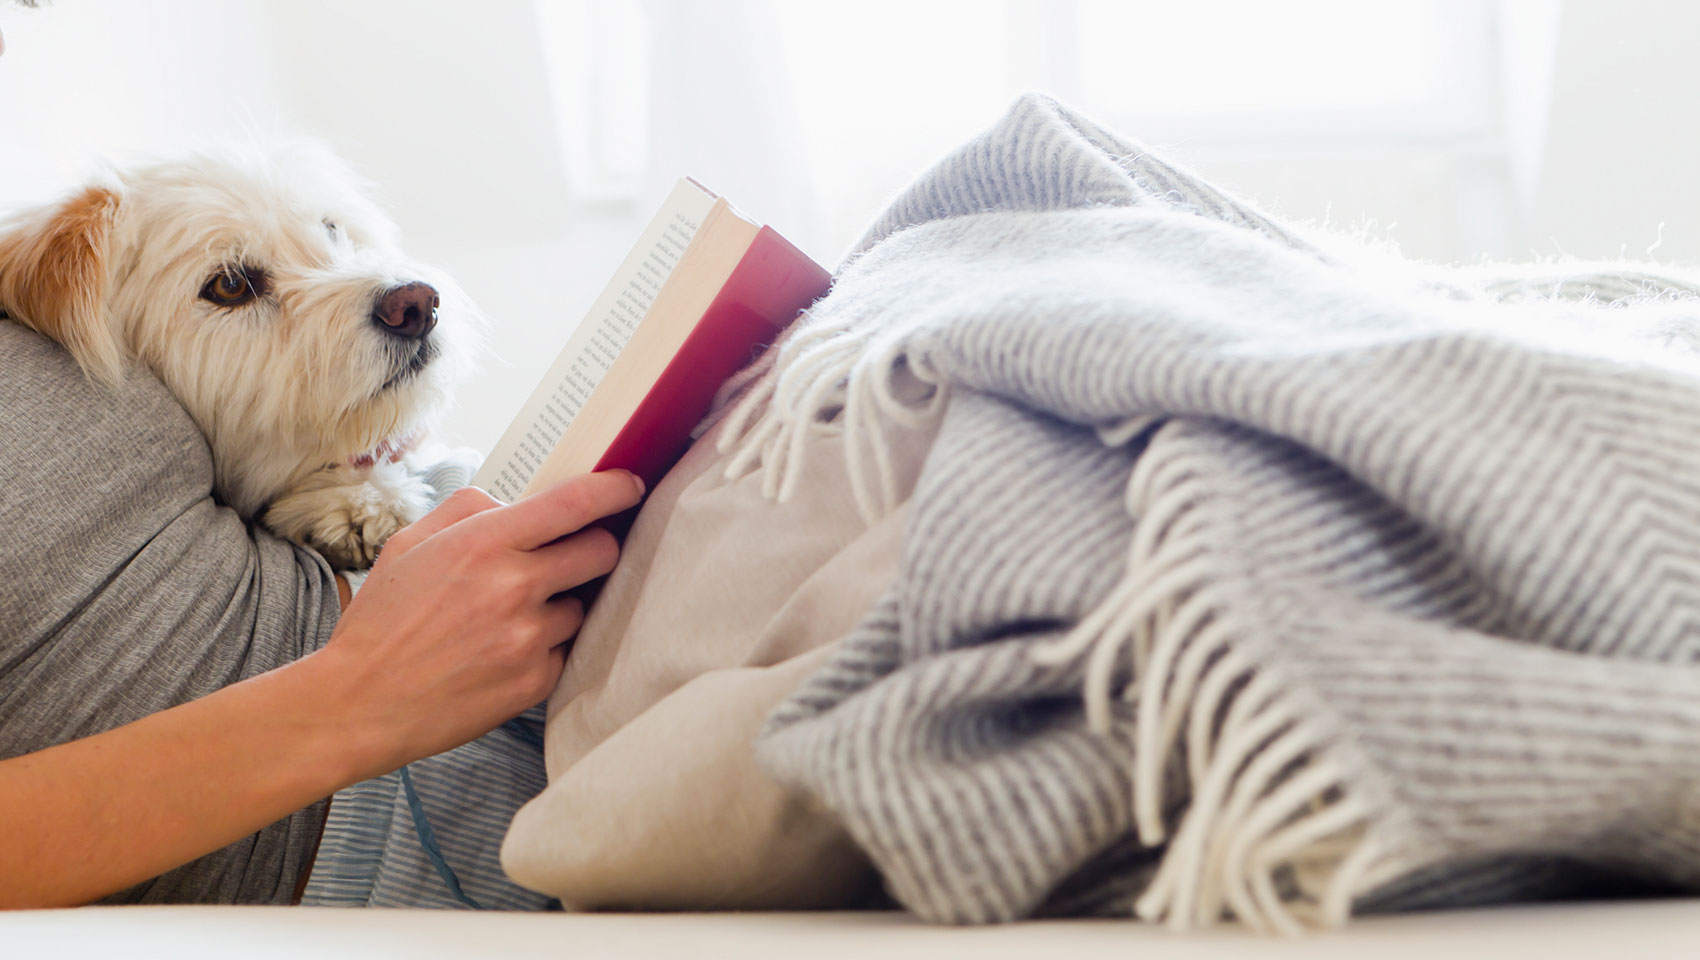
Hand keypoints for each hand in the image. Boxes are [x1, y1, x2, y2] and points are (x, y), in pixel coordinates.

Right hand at [310, 470, 644, 774]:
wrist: (360, 704)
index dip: (614, 491)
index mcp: (483, 543)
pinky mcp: (534, 682)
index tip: (630, 486)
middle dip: (597, 547)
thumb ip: (468, 510)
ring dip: (561, 604)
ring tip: (511, 618)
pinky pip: (565, 651)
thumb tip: (514, 503)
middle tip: (576, 554)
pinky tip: (503, 652)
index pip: (575, 503)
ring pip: (582, 606)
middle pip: (601, 552)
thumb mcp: (408, 544)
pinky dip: (545, 647)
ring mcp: (529, 638)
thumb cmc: (382, 622)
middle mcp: (514, 587)